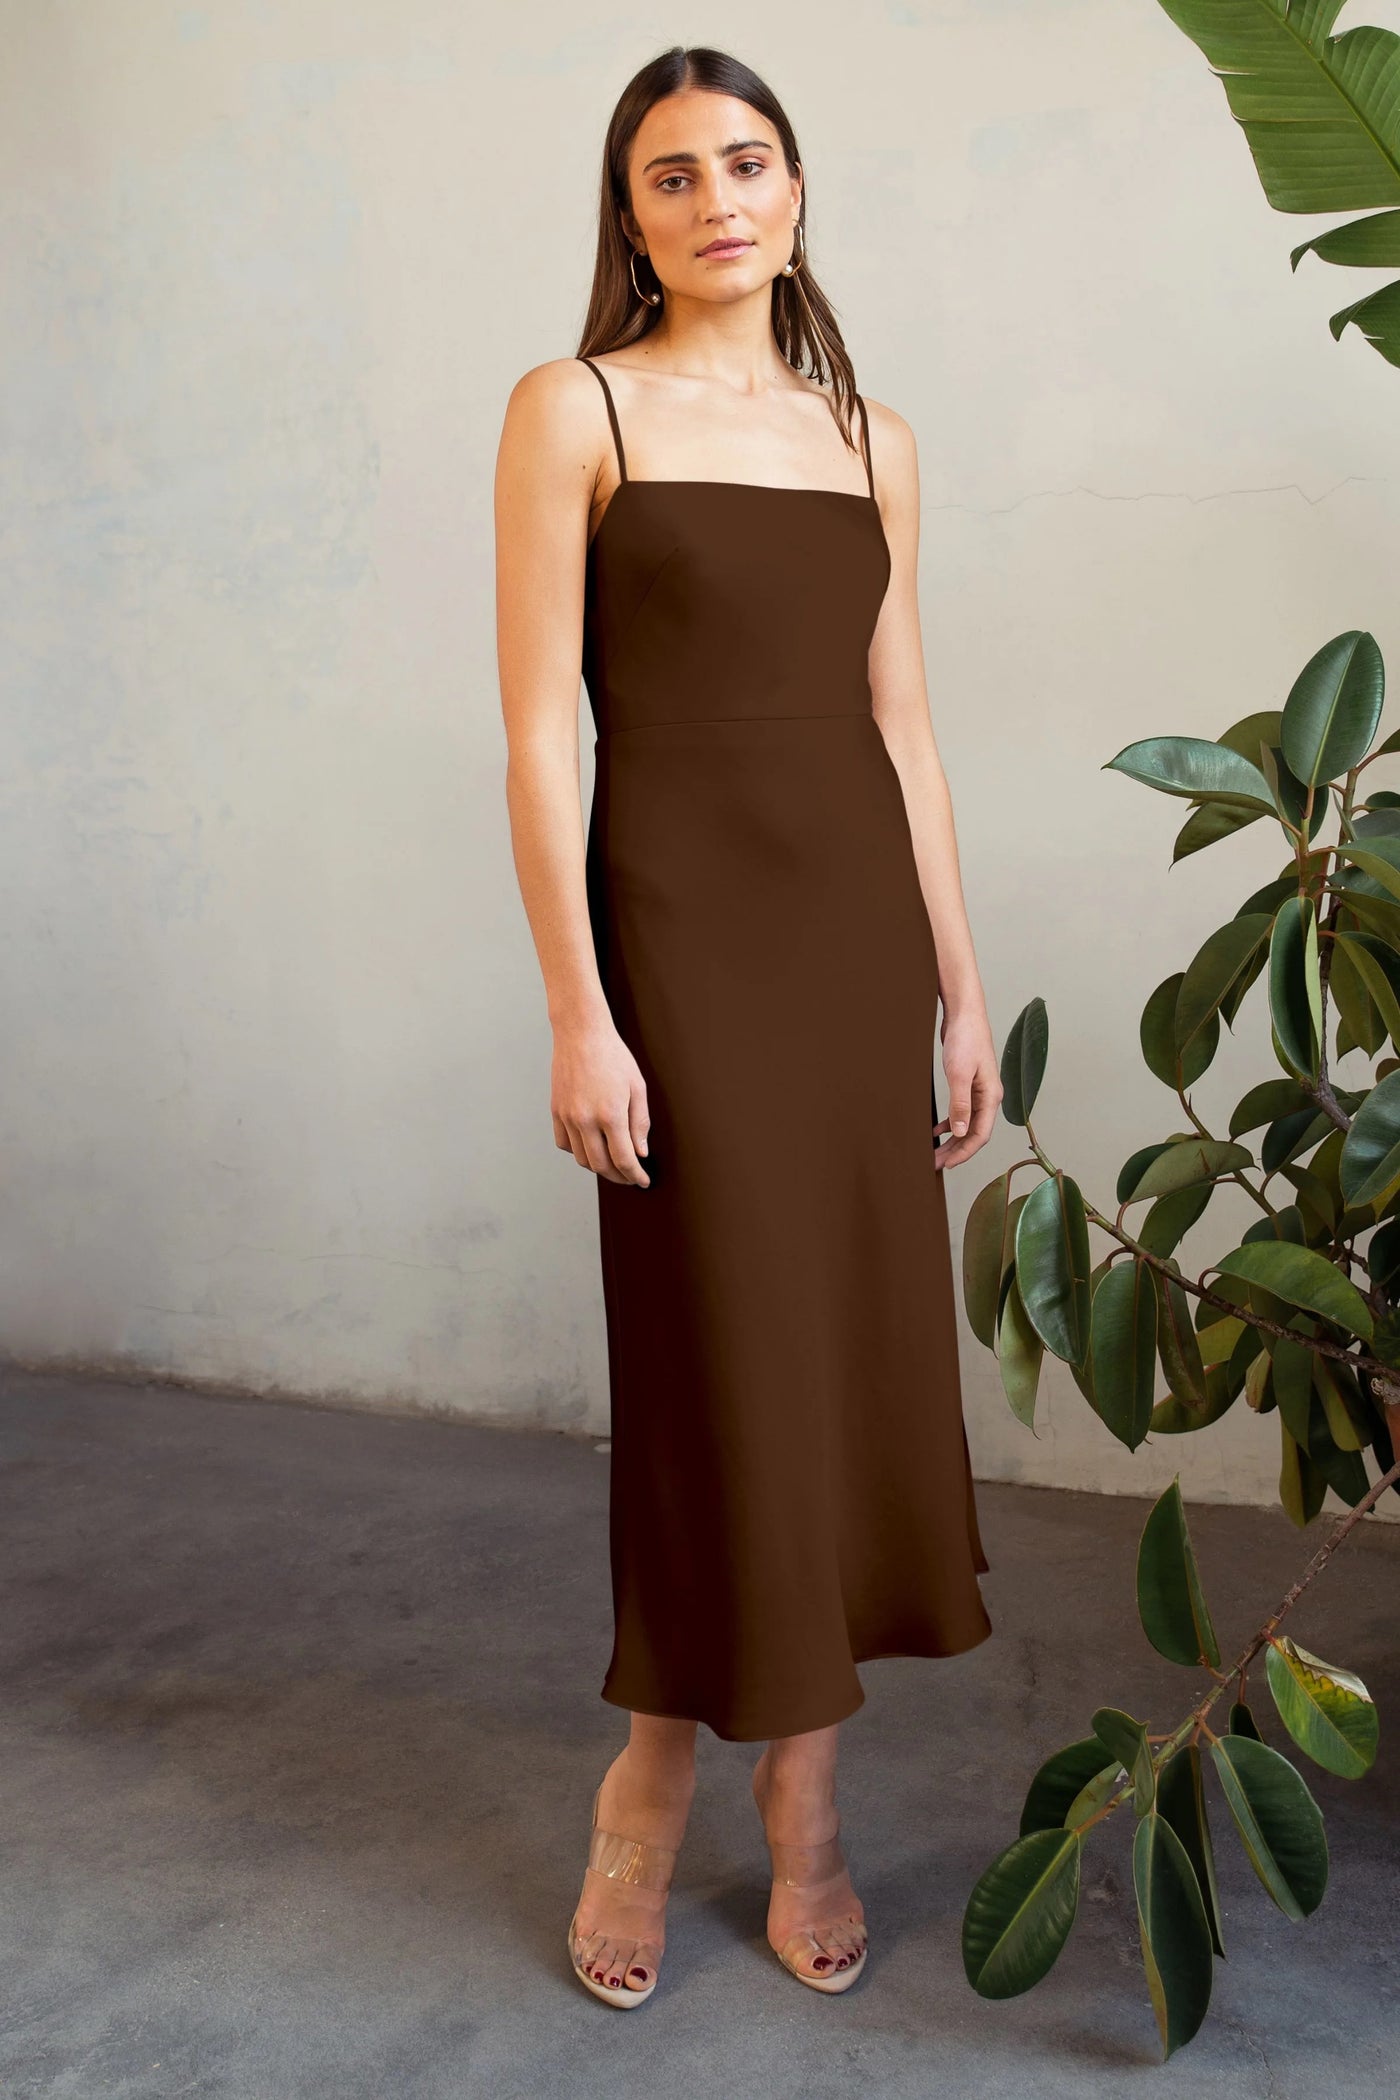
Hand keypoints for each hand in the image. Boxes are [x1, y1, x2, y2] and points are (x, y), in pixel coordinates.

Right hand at [551, 1016, 650, 1186]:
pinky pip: (565, 1144)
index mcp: (610, 1114)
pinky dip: (579, 1152)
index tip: (643, 1181)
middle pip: (601, 1165)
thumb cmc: (613, 1056)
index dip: (635, 1175)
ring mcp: (567, 1117)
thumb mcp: (637, 1087)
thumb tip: (640, 1152)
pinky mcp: (556, 1111)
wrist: (581, 1034)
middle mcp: (585, 1119)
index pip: (623, 1159)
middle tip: (630, 1177)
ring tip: (613, 1164)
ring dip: (598, 1167)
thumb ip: (640, 1123)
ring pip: (581, 1158)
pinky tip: (591, 1147)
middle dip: (618, 1176)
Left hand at [933, 1004, 1001, 1169]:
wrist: (964, 1014)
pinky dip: (950, 1123)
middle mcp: (988, 1098)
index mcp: (991, 1097)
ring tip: (935, 1152)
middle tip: (935, 1164)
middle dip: (955, 1151)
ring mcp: (979, 1092)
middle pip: (973, 1133)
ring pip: (967, 1124)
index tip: (947, 1164)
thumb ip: (960, 1104)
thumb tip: (959, 1131)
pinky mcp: (969, 1085)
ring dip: (952, 1140)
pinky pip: (961, 1112)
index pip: (980, 1135)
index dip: (964, 1153)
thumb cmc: (966, 1039)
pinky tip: (937, 1130)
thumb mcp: (959, 1074)